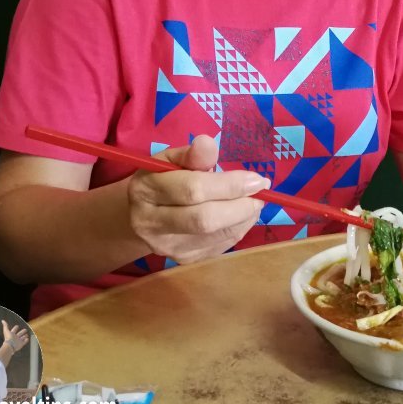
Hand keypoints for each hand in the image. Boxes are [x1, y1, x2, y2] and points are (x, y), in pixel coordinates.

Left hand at [1, 319, 29, 352]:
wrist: (10, 346)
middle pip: (19, 334)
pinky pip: (24, 342)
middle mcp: (15, 337)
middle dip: (22, 332)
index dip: (15, 328)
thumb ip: (5, 325)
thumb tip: (2, 320)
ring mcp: (18, 341)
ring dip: (24, 336)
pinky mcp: (21, 344)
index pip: (14, 330)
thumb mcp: (6, 330)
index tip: (17, 326)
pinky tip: (27, 338)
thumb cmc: (8, 338)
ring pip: (22, 338)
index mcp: (11, 334)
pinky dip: (26, 340)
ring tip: (27, 334)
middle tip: (25, 329)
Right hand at [127, 135, 266, 263]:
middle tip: (261, 192)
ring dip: (244, 217)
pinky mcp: (183, 259)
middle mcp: (151, 223)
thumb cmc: (161, 179)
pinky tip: (241, 216)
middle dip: (241, 205)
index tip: (257, 179)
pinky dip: (238, 229)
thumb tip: (208, 143)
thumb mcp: (170, 159)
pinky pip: (219, 246)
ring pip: (216, 236)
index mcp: (146, 189)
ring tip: (254, 201)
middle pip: (204, 219)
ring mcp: (167, 247)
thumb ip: (191, 154)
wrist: (142, 217)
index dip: (230, 185)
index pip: (193, 189)